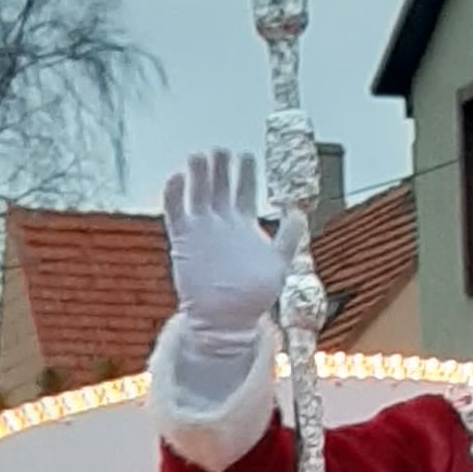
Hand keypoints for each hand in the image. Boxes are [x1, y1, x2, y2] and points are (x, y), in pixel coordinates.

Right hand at [162, 150, 299, 337]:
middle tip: (221, 150)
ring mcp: (201, 229)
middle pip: (219, 185)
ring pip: (197, 193)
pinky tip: (178, 178)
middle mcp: (221, 221)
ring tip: (200, 157)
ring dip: (197, 174)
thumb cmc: (254, 295)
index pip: (244, 189)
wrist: (226, 321)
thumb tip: (298, 210)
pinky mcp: (182, 239)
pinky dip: (174, 194)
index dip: (245, 171)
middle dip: (220, 166)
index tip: (245, 156)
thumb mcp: (279, 263)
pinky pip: (175, 212)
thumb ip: (289, 236)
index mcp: (243, 223)